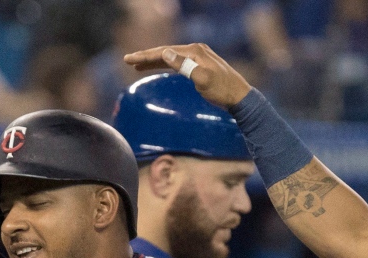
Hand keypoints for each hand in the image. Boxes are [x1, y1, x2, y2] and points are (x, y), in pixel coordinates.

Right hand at [123, 43, 252, 108]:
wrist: (240, 97)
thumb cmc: (222, 91)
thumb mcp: (202, 79)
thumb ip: (184, 66)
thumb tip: (165, 53)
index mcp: (194, 51)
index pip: (164, 52)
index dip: (145, 56)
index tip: (128, 59)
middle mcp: (196, 50)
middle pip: (165, 52)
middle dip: (146, 56)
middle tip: (127, 60)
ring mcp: (199, 56)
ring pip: (171, 57)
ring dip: (154, 60)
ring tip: (136, 65)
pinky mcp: (201, 64)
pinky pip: (178, 62)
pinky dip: (166, 64)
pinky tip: (158, 66)